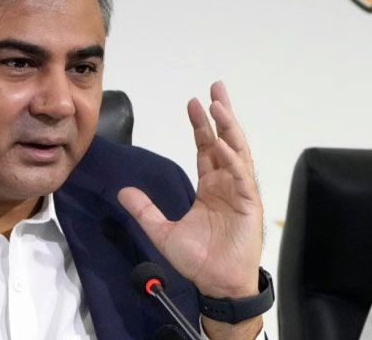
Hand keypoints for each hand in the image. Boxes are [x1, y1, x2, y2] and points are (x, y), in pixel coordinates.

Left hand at [118, 81, 262, 298]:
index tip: (193, 102)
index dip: (200, 125)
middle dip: (221, 113)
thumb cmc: (199, 260)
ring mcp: (240, 192)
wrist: (217, 284)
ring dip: (229, 127)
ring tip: (219, 104)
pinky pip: (240, 176)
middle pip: (225, 140)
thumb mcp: (162, 231)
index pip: (206, 147)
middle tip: (215, 87)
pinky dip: (232, 159)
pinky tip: (223, 143)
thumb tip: (122, 191)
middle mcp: (227, 183)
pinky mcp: (249, 204)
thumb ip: (144, 210)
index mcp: (211, 186)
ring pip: (236, 151)